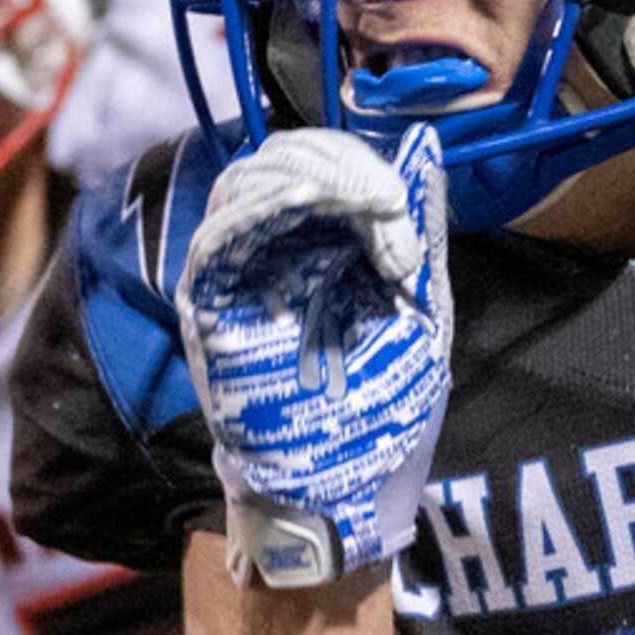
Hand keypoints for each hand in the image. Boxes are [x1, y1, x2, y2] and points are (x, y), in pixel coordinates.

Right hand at [176, 125, 451, 587]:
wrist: (347, 486)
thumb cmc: (381, 408)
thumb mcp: (419, 310)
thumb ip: (417, 234)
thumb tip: (424, 148)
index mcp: (326, 249)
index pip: (325, 166)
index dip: (362, 164)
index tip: (403, 202)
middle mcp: (276, 253)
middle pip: (285, 163)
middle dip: (339, 165)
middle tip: (387, 202)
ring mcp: (239, 275)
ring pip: (248, 184)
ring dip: (307, 173)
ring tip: (359, 200)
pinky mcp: (210, 303)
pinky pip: (220, 236)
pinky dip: (258, 205)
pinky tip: (303, 197)